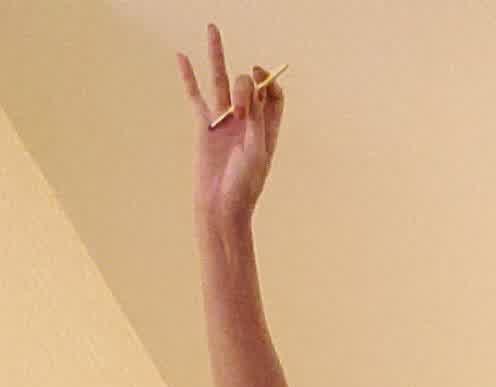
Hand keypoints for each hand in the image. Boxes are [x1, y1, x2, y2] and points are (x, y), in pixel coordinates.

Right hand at [178, 23, 284, 229]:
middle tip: (239, 105)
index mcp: (267, 129)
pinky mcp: (204, 127)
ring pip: (220, 82)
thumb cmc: (244, 187)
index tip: (259, 78)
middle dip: (244, 86)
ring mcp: (224, 122)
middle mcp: (246, 121)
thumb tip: (250, 86)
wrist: (221, 208)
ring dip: (217, 55)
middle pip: (248, 85)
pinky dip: (188, 77)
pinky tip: (182, 57)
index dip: (268, 81)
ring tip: (213, 28)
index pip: (273, 94)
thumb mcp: (257, 151)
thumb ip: (255, 118)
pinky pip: (195, 96)